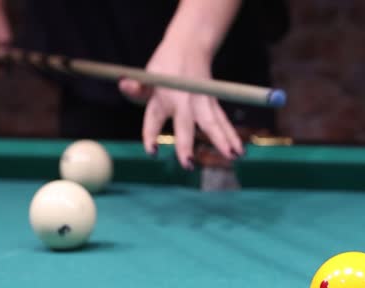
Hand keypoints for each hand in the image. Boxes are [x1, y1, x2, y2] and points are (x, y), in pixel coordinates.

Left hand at [119, 40, 243, 168]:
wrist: (189, 46)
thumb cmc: (164, 66)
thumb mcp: (148, 75)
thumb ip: (137, 87)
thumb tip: (124, 85)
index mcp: (163, 96)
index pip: (154, 118)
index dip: (151, 134)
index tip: (151, 151)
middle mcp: (183, 101)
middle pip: (185, 125)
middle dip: (186, 144)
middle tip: (187, 163)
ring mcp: (200, 103)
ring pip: (212, 123)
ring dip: (221, 140)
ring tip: (232, 156)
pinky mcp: (212, 104)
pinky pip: (223, 122)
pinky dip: (232, 135)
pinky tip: (240, 151)